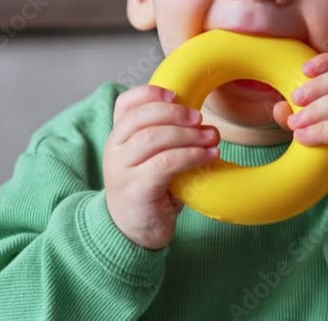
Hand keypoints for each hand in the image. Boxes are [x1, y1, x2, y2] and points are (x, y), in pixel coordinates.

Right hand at [104, 85, 219, 249]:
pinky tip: (209, 156)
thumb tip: (199, 118)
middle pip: (142, 118)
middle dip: (176, 114)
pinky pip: (165, 164)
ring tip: (212, 138)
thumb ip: (164, 137)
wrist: (133, 233)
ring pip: (154, 138)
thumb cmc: (150, 191)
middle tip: (201, 119)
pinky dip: (191, 156)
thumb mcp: (152, 158)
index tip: (176, 94)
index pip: (126, 104)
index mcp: (118, 137)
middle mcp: (115, 150)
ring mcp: (122, 170)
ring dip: (188, 135)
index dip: (150, 93)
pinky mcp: (136, 189)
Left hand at [273, 52, 327, 203]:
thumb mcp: (323, 129)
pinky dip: (322, 130)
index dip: (327, 62)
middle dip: (317, 86)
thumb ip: (304, 115)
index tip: (303, 69)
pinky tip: (305, 137)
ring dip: (316, 110)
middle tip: (294, 98)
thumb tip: (280, 107)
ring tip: (296, 123)